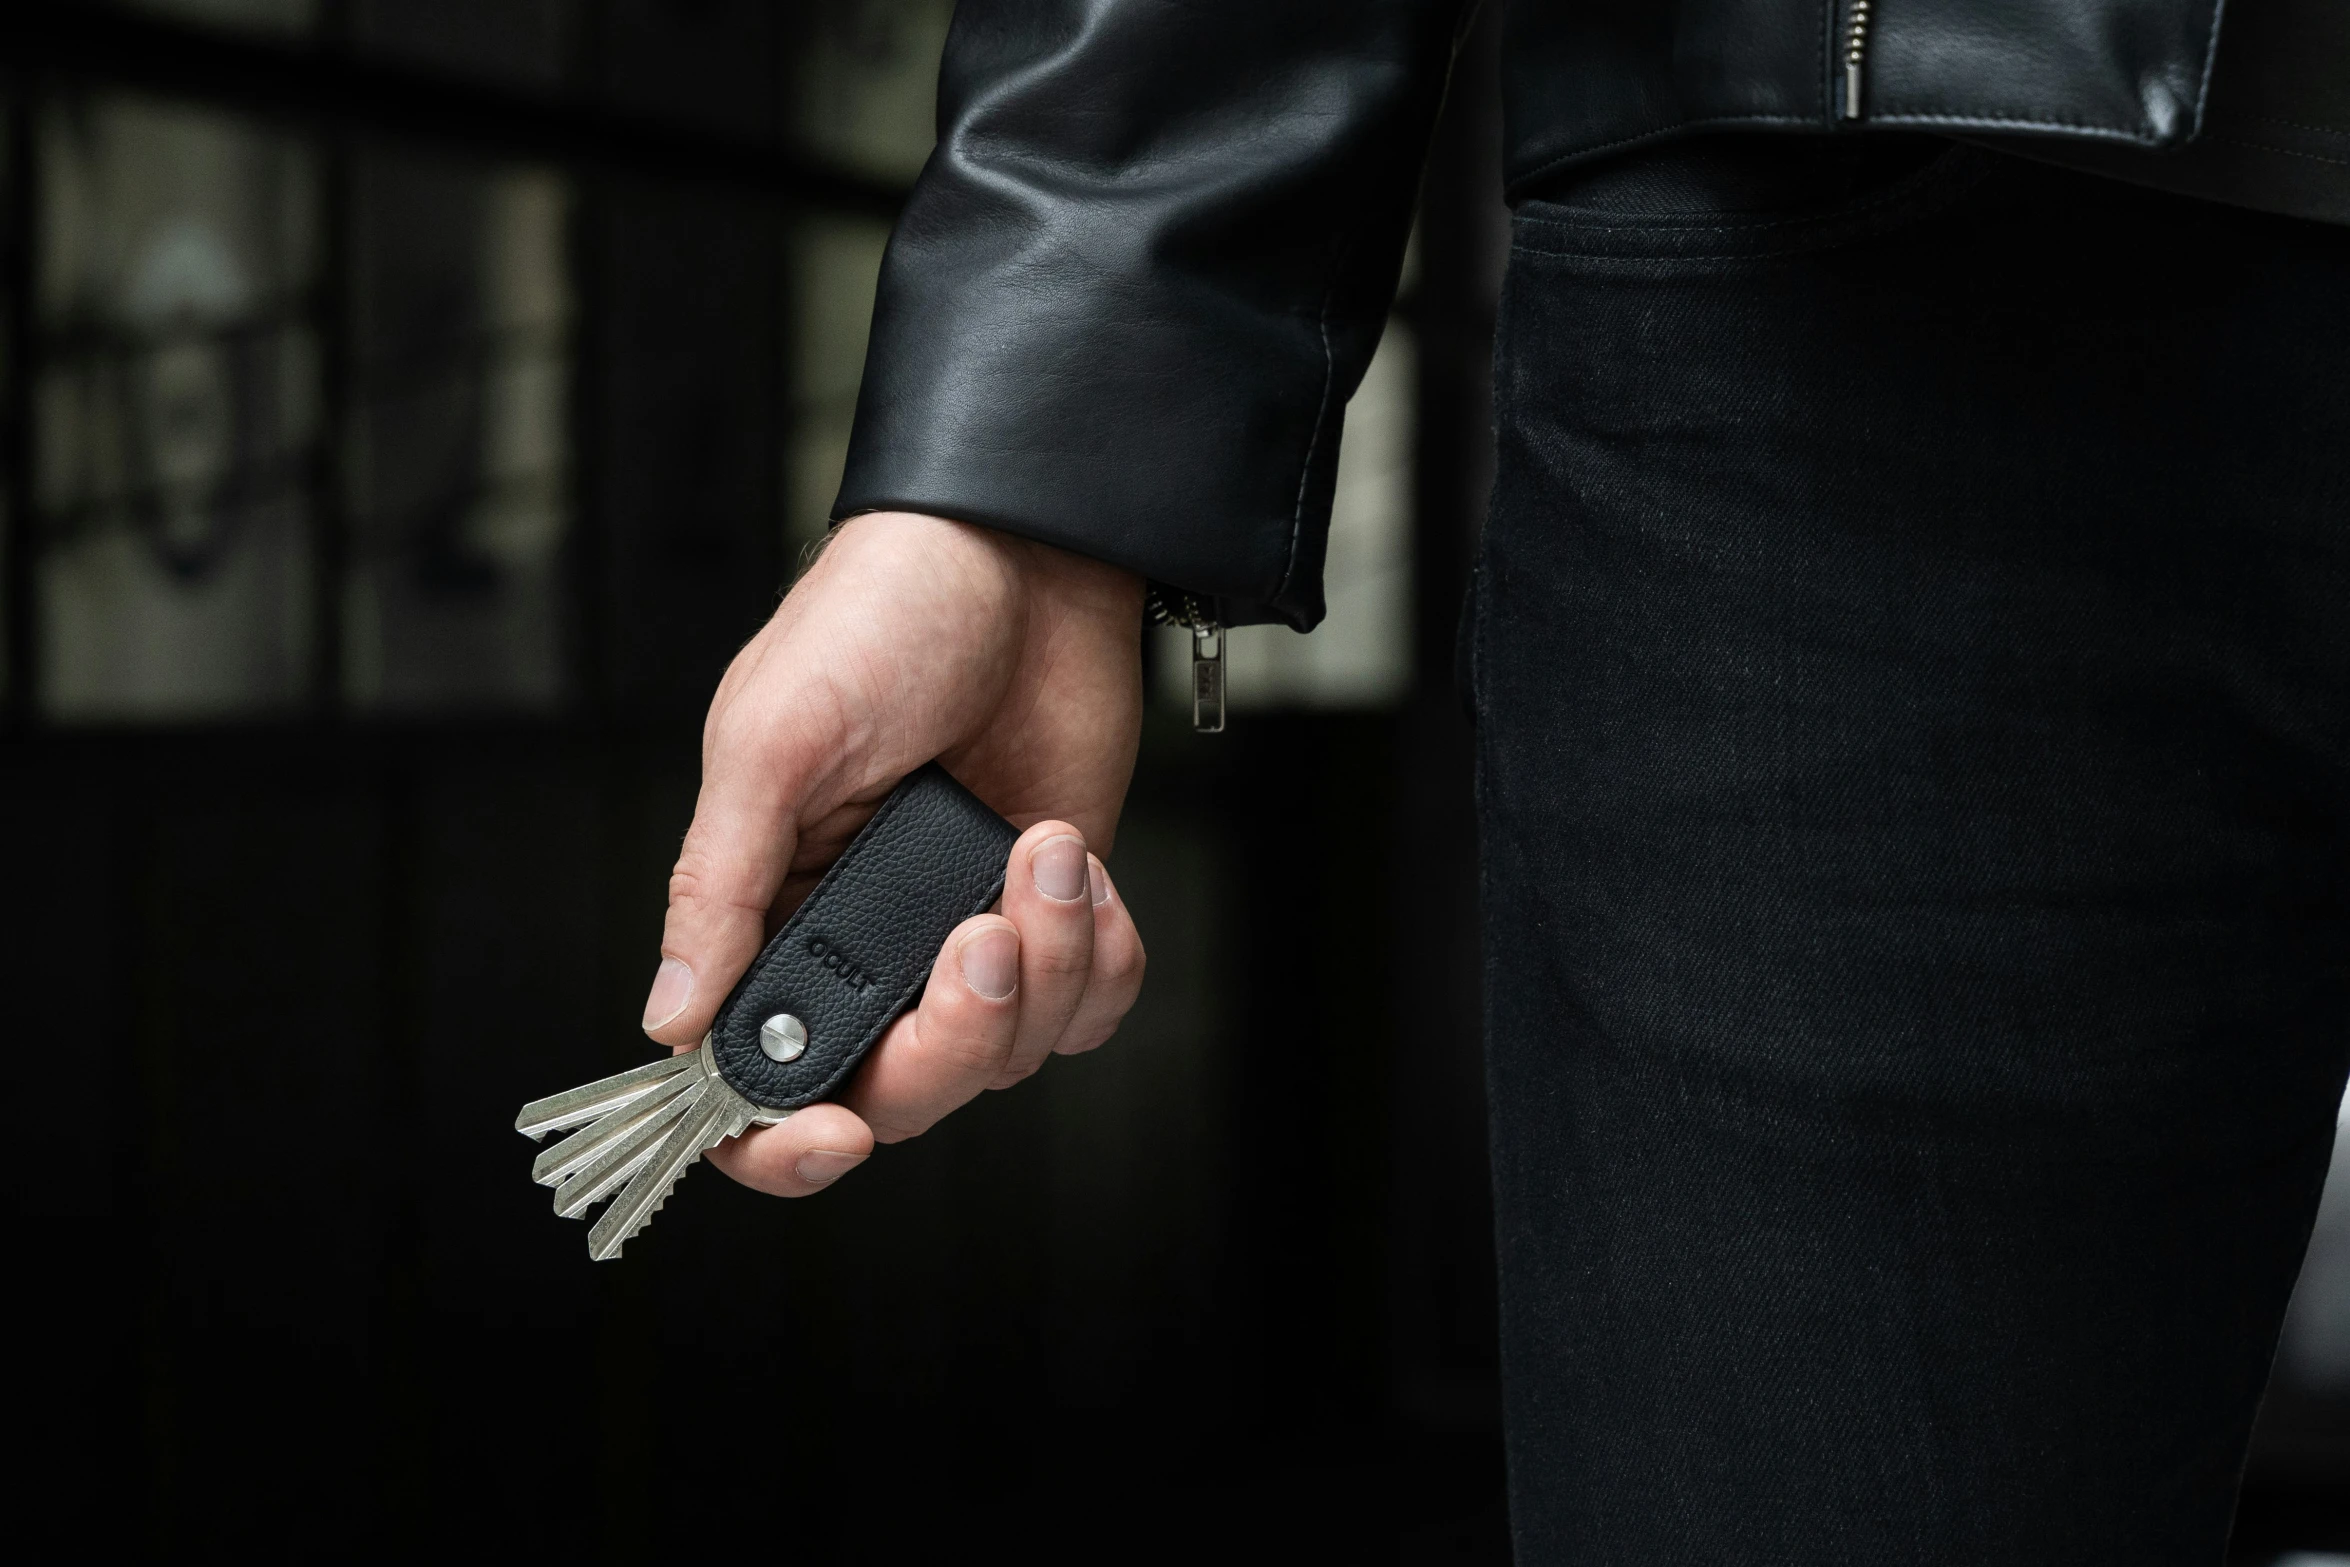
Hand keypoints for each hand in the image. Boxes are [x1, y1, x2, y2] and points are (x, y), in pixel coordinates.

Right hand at [641, 511, 1148, 1194]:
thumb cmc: (881, 619)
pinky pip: (1089, 1004)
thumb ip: (720, 887)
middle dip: (955, 1040)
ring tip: (1041, 849)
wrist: (1025, 553)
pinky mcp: (1053, 910)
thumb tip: (667, 1022)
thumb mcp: (771, 741)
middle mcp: (866, 942)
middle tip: (981, 940)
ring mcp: (964, 931)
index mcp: (771, 910)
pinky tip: (1080, 866)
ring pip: (1007, 1053)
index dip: (784, 1140)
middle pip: (899, 1091)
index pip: (755, 1079)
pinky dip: (1103, 957)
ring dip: (1046, 967)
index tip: (835, 1136)